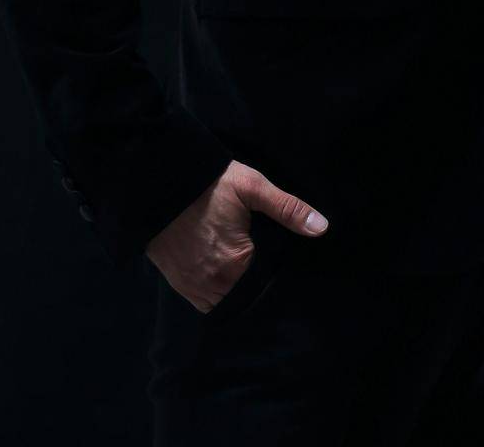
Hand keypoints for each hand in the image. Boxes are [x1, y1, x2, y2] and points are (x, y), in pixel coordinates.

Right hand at [145, 160, 328, 312]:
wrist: (161, 181)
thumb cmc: (211, 183)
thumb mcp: (253, 188)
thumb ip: (288, 209)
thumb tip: (322, 227)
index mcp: (236, 265)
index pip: (268, 286)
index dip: (278, 276)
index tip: (282, 263)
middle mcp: (214, 284)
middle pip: (247, 297)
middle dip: (259, 286)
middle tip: (267, 264)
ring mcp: (193, 287)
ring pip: (226, 302)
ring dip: (238, 291)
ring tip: (248, 270)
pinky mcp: (179, 284)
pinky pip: (205, 301)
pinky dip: (218, 291)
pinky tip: (227, 272)